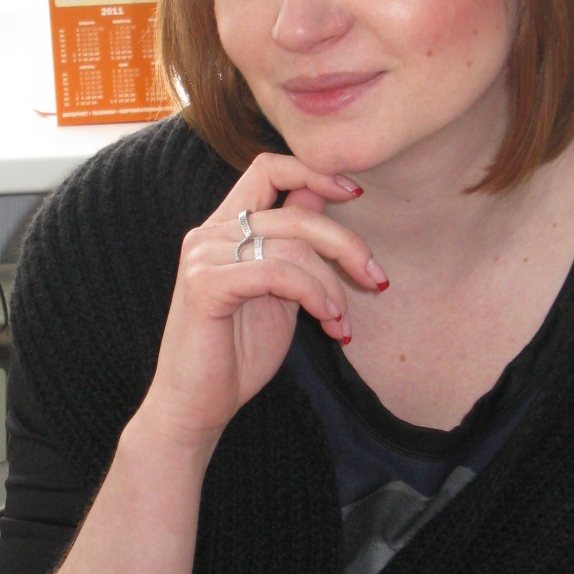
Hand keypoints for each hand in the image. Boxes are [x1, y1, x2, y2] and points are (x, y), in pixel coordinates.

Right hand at [140, 153, 386, 448]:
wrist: (197, 406)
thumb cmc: (238, 354)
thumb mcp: (281, 292)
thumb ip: (296, 248)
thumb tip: (324, 197)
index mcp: (225, 228)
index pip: (269, 167)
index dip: (314, 170)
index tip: (356, 193)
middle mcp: (210, 233)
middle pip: (296, 211)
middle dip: (346, 244)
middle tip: (376, 279)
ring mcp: (203, 255)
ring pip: (293, 244)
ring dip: (331, 284)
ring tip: (340, 320)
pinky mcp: (206, 284)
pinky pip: (278, 273)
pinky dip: (313, 294)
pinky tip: (327, 321)